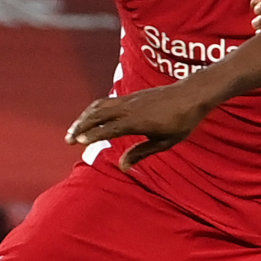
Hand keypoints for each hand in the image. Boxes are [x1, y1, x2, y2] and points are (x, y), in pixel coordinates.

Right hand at [66, 84, 210, 170]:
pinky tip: (90, 118)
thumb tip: (122, 166)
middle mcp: (130, 107)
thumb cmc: (182, 121)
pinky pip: (106, 101)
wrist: (192, 94)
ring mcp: (129, 99)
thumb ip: (142, 153)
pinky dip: (94, 110)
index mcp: (138, 121)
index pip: (110, 127)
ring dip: (84, 117)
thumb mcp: (165, 142)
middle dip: (80, 126)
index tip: (78, 142)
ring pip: (99, 106)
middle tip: (68, 140)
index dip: (93, 134)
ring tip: (74, 130)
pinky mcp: (131, 96)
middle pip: (98, 114)